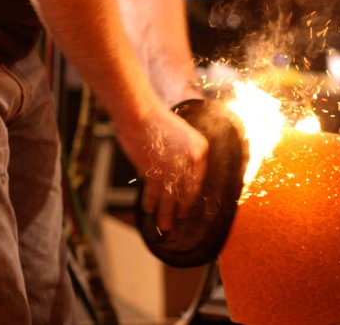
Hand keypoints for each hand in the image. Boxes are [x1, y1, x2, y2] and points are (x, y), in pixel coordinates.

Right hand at [118, 106, 208, 231]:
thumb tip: (179, 175)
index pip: (197, 180)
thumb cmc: (156, 120)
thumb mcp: (179, 134)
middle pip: (186, 191)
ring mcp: (172, 167)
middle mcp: (190, 160)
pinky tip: (148, 209)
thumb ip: (182, 154)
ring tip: (164, 226)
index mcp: (200, 149)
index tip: (187, 207)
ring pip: (170, 196)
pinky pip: (153, 191)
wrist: (139, 112)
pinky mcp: (154, 170)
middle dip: (180, 209)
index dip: (191, 196)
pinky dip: (150, 201)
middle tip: (177, 222)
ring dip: (166, 213)